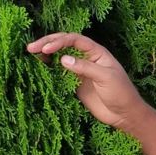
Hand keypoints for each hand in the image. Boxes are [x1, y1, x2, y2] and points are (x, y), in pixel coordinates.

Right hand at [26, 33, 146, 129]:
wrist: (124, 114)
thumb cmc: (121, 93)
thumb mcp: (105, 78)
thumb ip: (85, 68)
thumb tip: (62, 59)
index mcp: (96, 52)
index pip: (74, 40)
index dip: (59, 42)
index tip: (46, 49)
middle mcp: (87, 58)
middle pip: (64, 45)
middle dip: (47, 44)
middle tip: (30, 48)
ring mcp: (80, 71)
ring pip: (60, 58)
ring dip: (46, 55)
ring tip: (31, 54)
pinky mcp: (76, 84)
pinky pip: (60, 73)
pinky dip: (49, 70)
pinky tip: (39, 68)